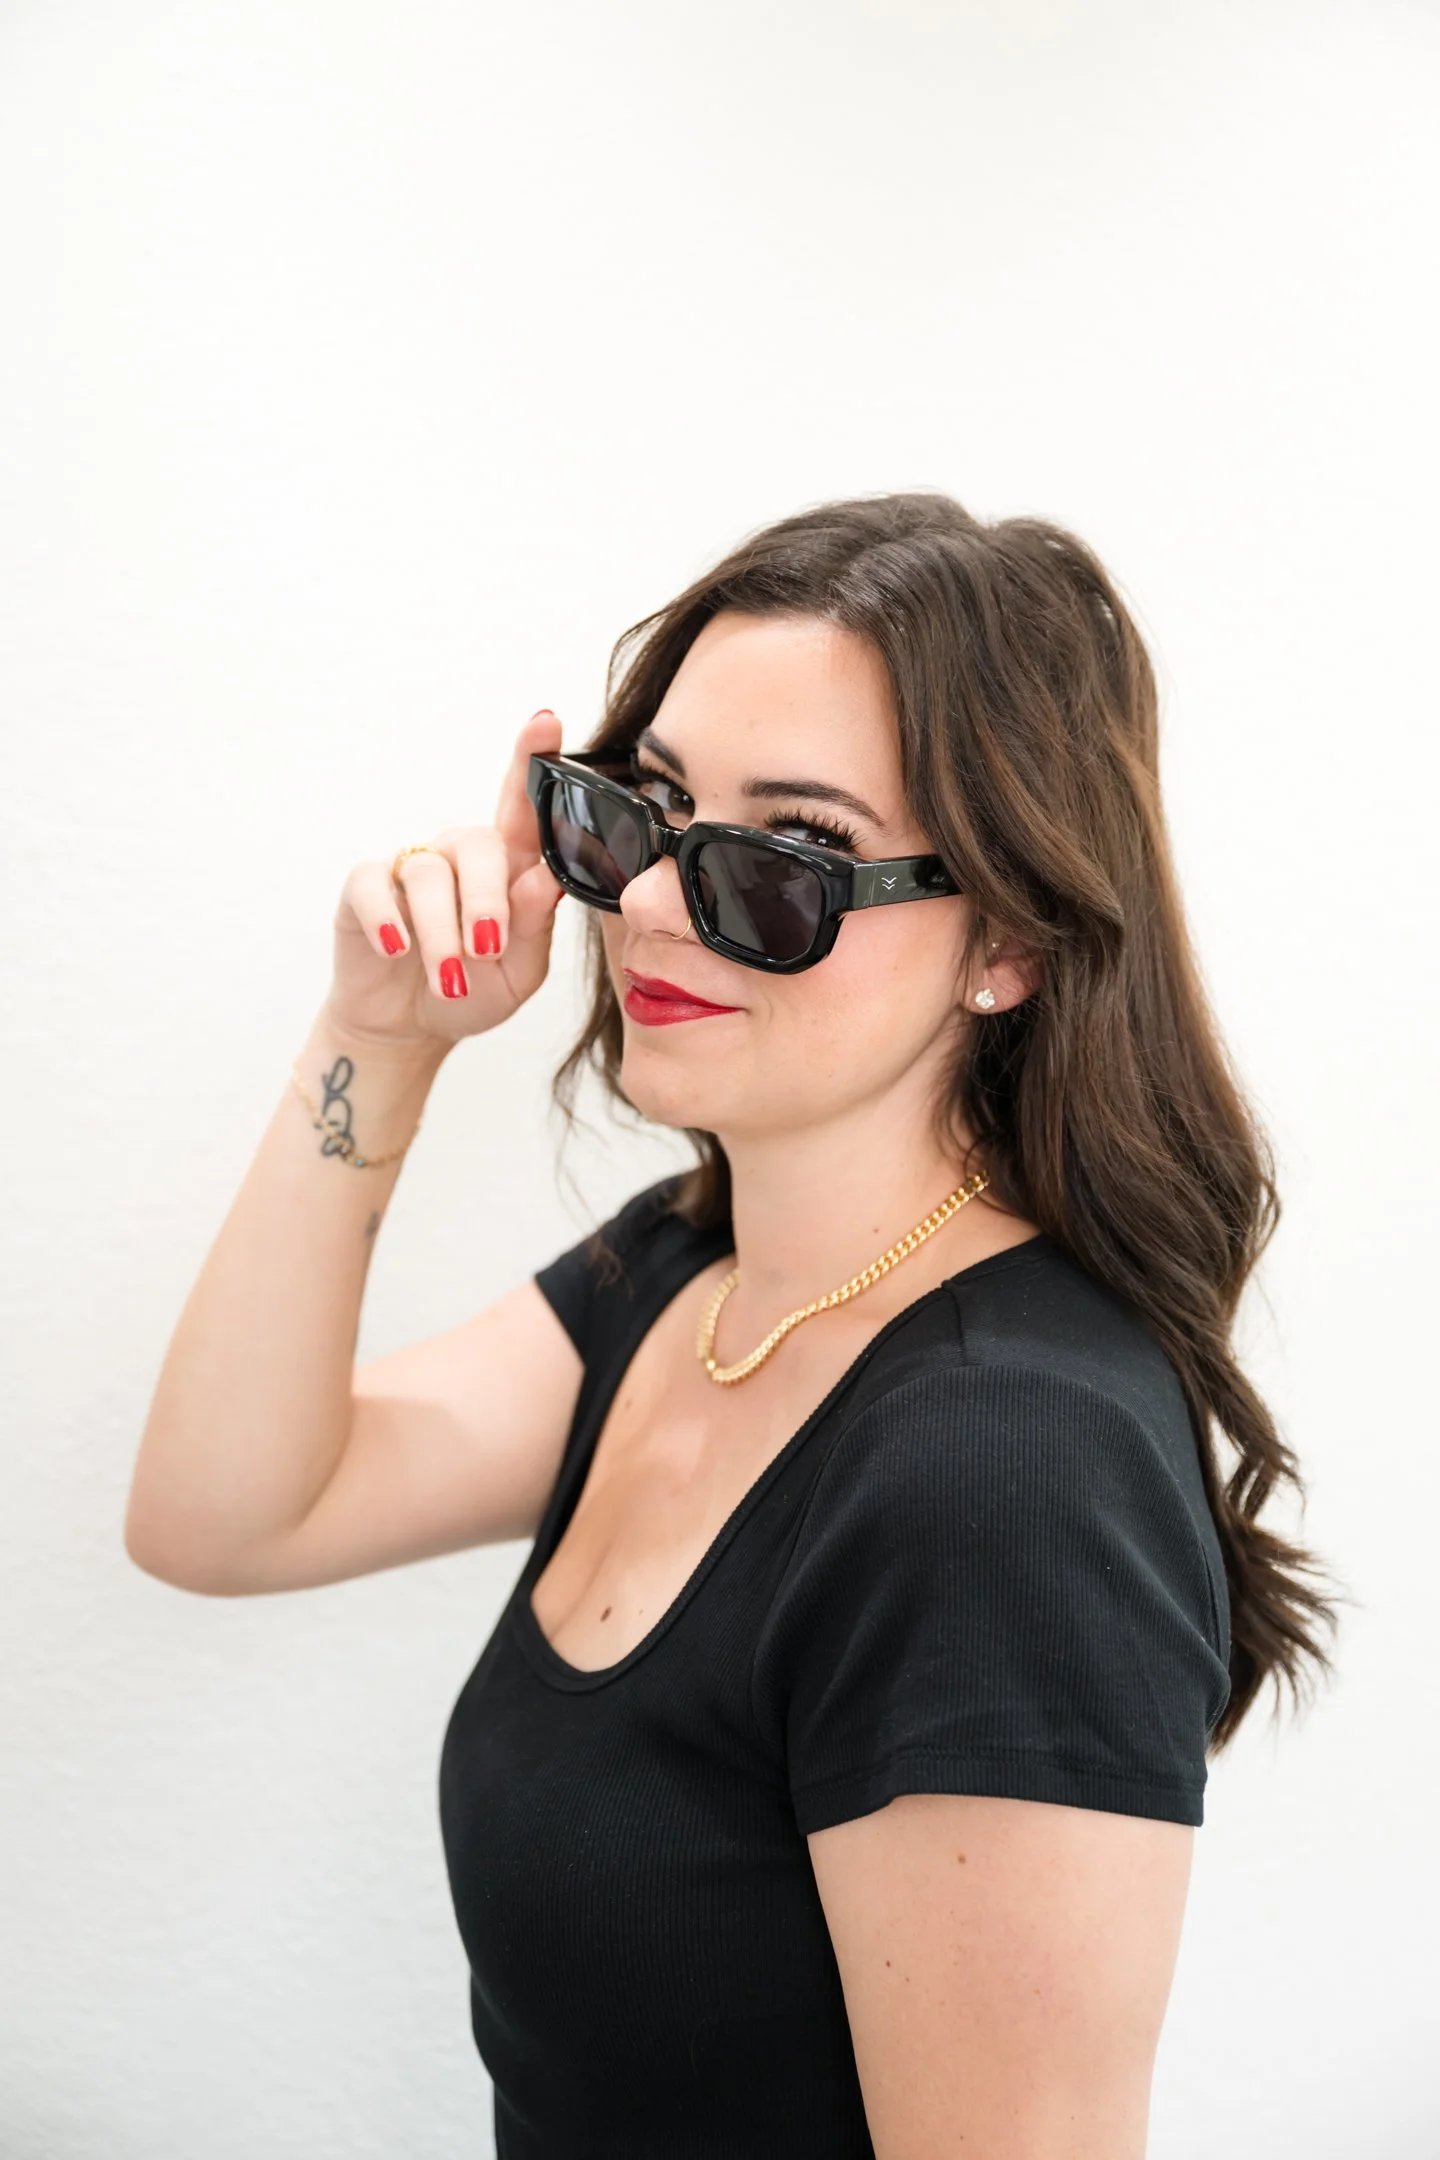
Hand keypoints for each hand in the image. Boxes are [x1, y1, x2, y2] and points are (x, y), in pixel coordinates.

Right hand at [323, 709, 568, 1054]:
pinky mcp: (365, 888)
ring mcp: (411, 868)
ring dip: (442, 932)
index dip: (533, 761)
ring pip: (429, 875)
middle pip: (479, 843)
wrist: (412, 1027)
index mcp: (510, 868)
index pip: (525, 808)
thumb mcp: (518, 972)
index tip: (546, 722)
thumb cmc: (475, 990)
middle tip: (487, 948)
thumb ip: (534, 926)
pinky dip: (388, 919)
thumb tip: (546, 878)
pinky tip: (398, 948)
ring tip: (451, 978)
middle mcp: (461, 856)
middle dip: (487, 899)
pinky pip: (374, 886)